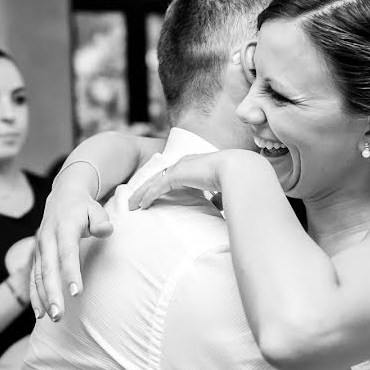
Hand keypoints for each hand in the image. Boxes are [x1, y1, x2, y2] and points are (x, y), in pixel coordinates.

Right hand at [30, 173, 113, 321]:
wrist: (62, 196)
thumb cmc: (84, 208)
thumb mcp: (95, 209)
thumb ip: (101, 220)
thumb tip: (106, 231)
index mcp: (63, 227)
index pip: (67, 252)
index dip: (70, 273)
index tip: (76, 292)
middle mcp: (47, 238)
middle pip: (49, 269)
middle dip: (52, 293)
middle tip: (58, 314)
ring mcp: (39, 248)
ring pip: (38, 276)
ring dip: (43, 298)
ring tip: (52, 318)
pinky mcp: (36, 256)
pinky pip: (33, 278)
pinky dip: (35, 296)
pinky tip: (40, 314)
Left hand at [128, 151, 250, 209]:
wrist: (237, 170)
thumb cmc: (234, 179)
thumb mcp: (223, 189)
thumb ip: (217, 196)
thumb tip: (217, 205)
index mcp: (194, 164)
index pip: (172, 173)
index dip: (160, 183)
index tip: (153, 194)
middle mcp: (184, 162)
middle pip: (158, 176)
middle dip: (145, 188)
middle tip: (134, 201)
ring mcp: (179, 167)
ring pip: (153, 181)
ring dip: (141, 194)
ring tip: (132, 206)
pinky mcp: (177, 174)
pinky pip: (157, 188)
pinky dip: (148, 197)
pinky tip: (141, 206)